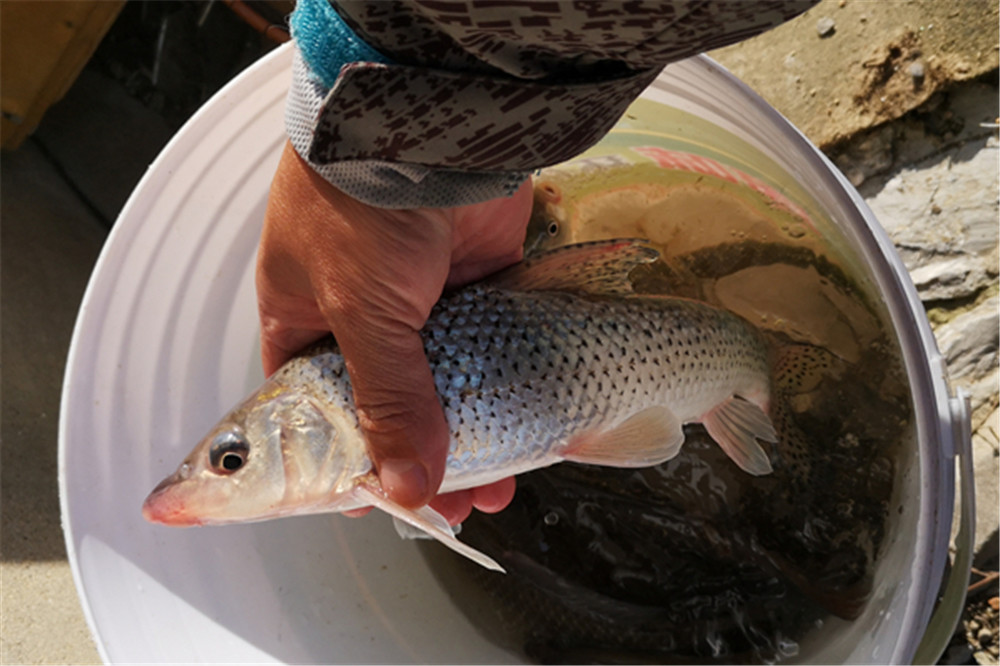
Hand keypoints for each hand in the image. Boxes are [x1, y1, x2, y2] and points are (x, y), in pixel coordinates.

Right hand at [257, 141, 529, 522]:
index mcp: (305, 318)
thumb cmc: (361, 208)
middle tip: (441, 508)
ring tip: (486, 490)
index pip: (315, 410)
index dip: (339, 460)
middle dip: (412, 462)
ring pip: (444, 389)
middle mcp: (362, 315)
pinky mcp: (478, 287)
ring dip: (462, 439)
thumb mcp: (359, 313)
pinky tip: (518, 437)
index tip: (368, 501)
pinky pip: (489, 357)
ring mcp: (423, 302)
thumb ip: (388, 401)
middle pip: (386, 408)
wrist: (432, 127)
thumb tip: (408, 485)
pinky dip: (500, 397)